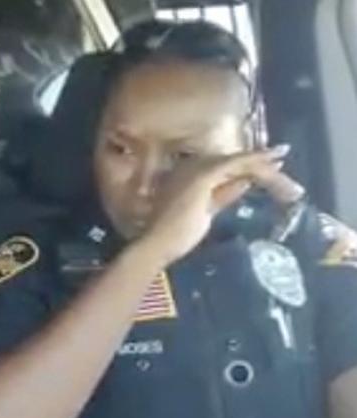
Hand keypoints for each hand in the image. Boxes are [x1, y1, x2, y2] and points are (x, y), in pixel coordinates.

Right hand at [141, 146, 298, 264]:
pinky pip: (235, 164)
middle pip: (230, 161)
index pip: (220, 167)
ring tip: (281, 155)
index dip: (243, 164)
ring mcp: (194, 170)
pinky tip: (272, 160)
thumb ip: (222, 196)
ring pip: (235, 161)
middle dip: (256, 161)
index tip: (265, 164)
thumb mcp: (205, 213)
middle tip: (280, 155)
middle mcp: (188, 166)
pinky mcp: (204, 176)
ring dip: (259, 162)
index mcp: (185, 175)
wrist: (156, 243)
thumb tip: (244, 182)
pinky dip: (254, 161)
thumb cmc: (172, 236)